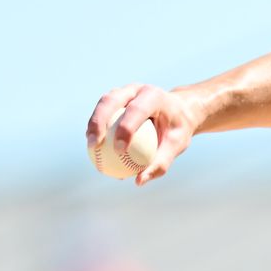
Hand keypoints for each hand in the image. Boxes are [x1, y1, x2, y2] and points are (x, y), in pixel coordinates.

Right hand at [86, 84, 202, 185]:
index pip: (137, 109)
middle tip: (95, 145)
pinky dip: (97, 128)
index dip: (125, 128)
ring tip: (91, 147)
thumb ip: (161, 162)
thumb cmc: (178, 129)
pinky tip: (94, 148)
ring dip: (93, 124)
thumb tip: (138, 181)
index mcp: (154, 95)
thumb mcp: (177, 145)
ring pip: (103, 104)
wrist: (179, 111)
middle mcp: (137, 89)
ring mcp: (124, 91)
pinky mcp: (116, 98)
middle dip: (99, 121)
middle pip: (111, 100)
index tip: (120, 150)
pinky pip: (102, 112)